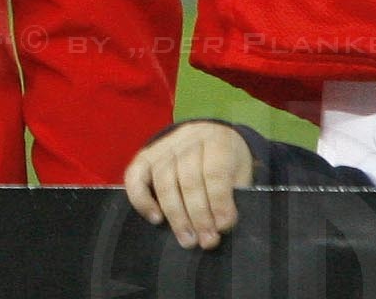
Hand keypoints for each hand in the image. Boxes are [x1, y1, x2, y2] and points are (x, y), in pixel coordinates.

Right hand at [123, 120, 254, 250]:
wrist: (208, 135)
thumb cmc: (227, 162)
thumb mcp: (240, 172)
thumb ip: (233, 195)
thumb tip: (221, 225)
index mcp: (216, 142)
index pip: (214, 173)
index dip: (219, 202)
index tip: (224, 226)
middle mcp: (187, 141)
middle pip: (188, 180)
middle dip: (198, 216)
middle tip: (207, 241)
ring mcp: (163, 147)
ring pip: (164, 182)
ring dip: (176, 215)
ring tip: (188, 239)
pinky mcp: (145, 156)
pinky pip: (135, 177)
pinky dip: (141, 199)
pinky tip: (156, 218)